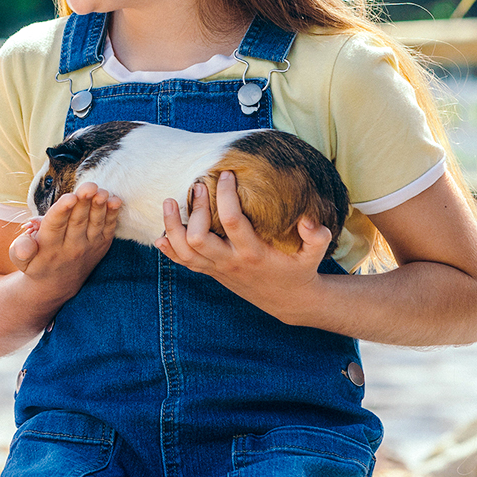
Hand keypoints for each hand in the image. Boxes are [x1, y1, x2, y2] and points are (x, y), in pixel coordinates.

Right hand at [10, 182, 121, 303]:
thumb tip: (24, 245)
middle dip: (84, 202)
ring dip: (100, 206)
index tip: (69, 197)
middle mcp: (71, 247)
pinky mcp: (102, 245)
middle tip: (89, 186)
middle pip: (78, 221)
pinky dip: (113, 215)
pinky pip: (109, 228)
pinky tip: (115, 201)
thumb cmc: (36, 263)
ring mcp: (89, 246)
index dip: (62, 210)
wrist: (58, 285)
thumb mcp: (21, 261)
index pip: (55, 225)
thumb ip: (20, 250)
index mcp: (49, 247)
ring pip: (95, 223)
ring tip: (101, 191)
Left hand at [157, 171, 330, 324]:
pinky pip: (184, 264)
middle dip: (193, 209)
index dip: (226, 195)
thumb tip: (308, 219)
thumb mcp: (315, 255)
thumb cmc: (301, 270)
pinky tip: (159, 236)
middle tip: (197, 185)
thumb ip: (317, 237)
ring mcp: (218, 270)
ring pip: (184, 252)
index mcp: (254, 253)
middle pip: (198, 237)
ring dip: (171, 227)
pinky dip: (168, 251)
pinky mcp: (212, 274)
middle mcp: (231, 262)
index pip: (231, 221)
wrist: (289, 302)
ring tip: (168, 201)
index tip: (226, 174)